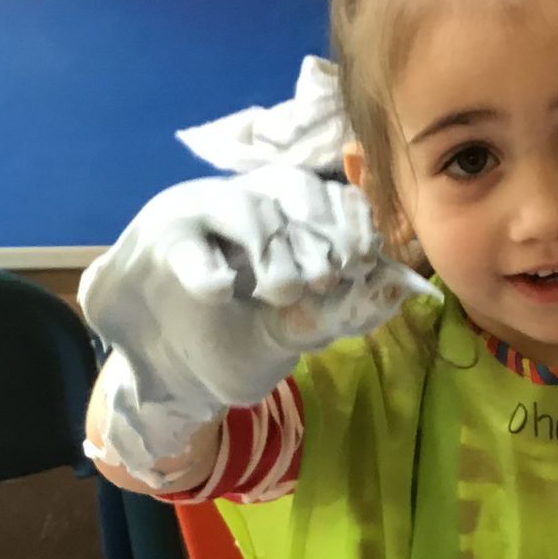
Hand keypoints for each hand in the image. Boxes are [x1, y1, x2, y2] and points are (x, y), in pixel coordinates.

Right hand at [81, 165, 430, 415]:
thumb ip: (337, 314)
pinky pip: (189, 250)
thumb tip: (401, 290)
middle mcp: (243, 204)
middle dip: (321, 236)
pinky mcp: (157, 245)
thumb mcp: (290, 334)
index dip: (351, 222)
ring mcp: (198, 217)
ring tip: (283, 291)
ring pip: (246, 209)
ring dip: (275, 252)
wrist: (156, 367)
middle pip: (293, 191)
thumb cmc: (228, 339)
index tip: (365, 258)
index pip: (328, 197)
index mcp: (283, 221)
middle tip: (329, 279)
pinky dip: (208, 272)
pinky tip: (222, 293)